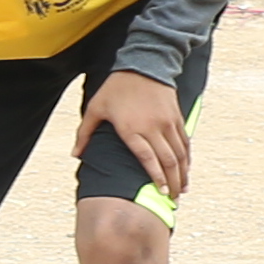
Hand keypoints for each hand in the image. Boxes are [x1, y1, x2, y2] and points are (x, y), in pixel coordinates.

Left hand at [89, 70, 191, 194]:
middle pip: (168, 161)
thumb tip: (75, 155)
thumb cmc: (117, 88)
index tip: (162, 192)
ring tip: (183, 189)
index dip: (157, 178)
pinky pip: (185, 141)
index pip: (148, 159)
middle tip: (173, 198)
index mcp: (132, 129)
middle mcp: (153, 128)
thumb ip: (84, 133)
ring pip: (180, 153)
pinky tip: (187, 168)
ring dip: (183, 173)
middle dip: (173, 182)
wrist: (144, 64)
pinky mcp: (176, 117)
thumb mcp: (96, 108)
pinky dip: (187, 157)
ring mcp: (167, 122)